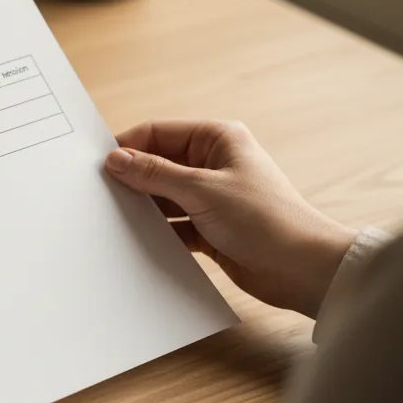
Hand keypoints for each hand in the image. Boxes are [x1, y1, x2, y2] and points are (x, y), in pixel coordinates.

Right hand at [105, 120, 356, 316]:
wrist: (304, 270)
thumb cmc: (265, 220)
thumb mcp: (202, 191)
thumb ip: (155, 174)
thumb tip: (116, 158)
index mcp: (217, 139)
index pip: (159, 133)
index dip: (128, 146)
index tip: (97, 165)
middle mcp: (214, 163)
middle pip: (158, 164)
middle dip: (132, 179)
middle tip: (100, 195)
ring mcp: (212, 196)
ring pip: (164, 196)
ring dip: (144, 207)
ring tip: (114, 219)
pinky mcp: (211, 227)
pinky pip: (174, 224)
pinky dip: (158, 231)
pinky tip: (138, 240)